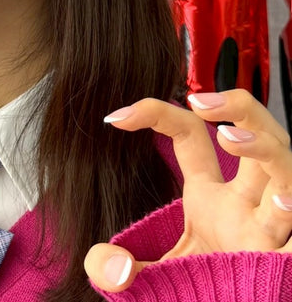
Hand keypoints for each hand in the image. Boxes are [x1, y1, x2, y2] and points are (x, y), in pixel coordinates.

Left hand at [84, 89, 291, 291]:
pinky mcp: (284, 262)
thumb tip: (111, 264)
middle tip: (199, 102)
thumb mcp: (146, 279)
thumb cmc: (192, 298)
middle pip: (258, 135)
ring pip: (286, 171)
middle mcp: (246, 204)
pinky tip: (282, 201)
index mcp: (210, 197)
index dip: (156, 114)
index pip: (190, 136)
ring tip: (228, 138)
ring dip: (263, 148)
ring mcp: (269, 229)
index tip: (114, 118)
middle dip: (239, 107)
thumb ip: (111, 268)